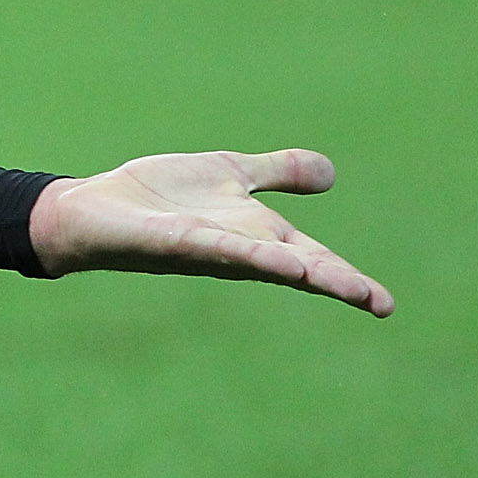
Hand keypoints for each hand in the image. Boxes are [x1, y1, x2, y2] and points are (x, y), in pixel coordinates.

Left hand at [27, 149, 391, 316]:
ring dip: (298, 271)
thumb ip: (277, 173)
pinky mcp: (171, 241)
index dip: (347, 278)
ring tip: (338, 285)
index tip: (385, 304)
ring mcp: (206, 247)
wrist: (93, 208)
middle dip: (335, 282)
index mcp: (257, 233)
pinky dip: (241, 250)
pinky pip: (212, 246)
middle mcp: (237, 248)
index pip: (312, 259)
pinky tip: (268, 255)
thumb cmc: (159, 198)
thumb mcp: (229, 174)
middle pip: (296, 267)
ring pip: (260, 261)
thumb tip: (332, 174)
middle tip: (378, 303)